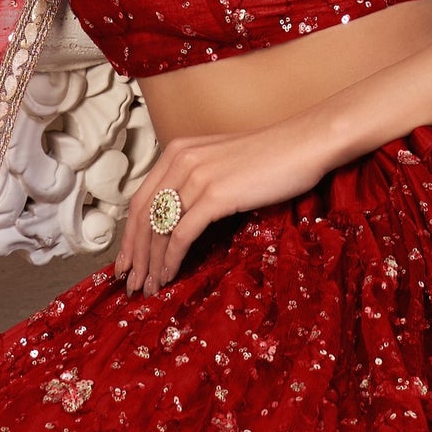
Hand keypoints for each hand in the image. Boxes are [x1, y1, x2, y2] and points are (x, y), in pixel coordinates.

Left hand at [112, 124, 342, 295]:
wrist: (304, 144)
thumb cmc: (272, 157)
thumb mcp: (222, 163)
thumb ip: (197, 182)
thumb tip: (181, 219)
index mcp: (177, 151)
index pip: (140, 200)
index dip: (129, 235)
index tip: (127, 261)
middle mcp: (180, 160)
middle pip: (142, 216)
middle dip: (134, 255)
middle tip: (131, 283)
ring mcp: (196, 177)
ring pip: (158, 229)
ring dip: (151, 263)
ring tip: (150, 287)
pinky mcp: (214, 195)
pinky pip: (180, 234)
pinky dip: (171, 259)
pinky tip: (170, 275)